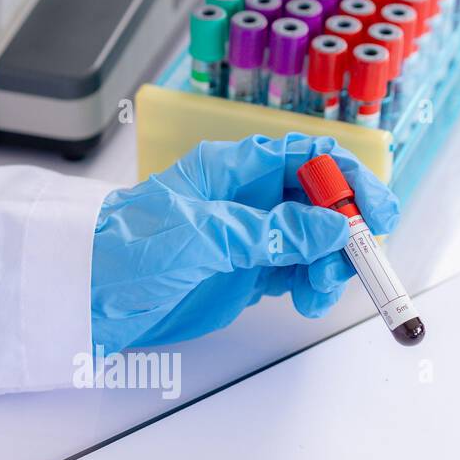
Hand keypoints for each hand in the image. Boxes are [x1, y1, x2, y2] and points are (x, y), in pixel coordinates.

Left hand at [90, 133, 398, 353]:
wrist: (84, 296)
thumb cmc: (124, 249)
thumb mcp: (202, 236)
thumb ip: (269, 233)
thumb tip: (331, 229)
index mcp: (233, 169)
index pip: (307, 158)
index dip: (348, 179)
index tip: (375, 211)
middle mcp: (245, 198)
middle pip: (319, 202)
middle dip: (343, 232)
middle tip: (348, 266)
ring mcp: (245, 237)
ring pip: (311, 243)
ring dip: (328, 265)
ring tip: (318, 293)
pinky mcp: (241, 274)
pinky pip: (292, 273)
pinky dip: (308, 286)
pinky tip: (307, 301)